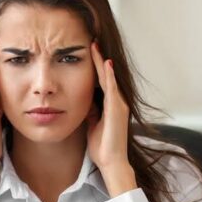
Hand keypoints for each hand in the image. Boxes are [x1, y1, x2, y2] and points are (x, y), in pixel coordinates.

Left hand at [86, 42, 136, 196]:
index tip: (87, 50)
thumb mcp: (92, 122)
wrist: (111, 162)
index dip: (95, 65)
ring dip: (102, 62)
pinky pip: (113, 89)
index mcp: (110, 104)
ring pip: (109, 78)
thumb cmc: (101, 146)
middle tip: (92, 40)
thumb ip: (90, 110)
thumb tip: (82, 99)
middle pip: (106, 75)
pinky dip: (108, 76)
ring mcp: (119, 105)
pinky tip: (105, 64)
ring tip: (96, 46)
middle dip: (99, 58)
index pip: (101, 80)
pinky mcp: (118, 110)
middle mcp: (117, 101)